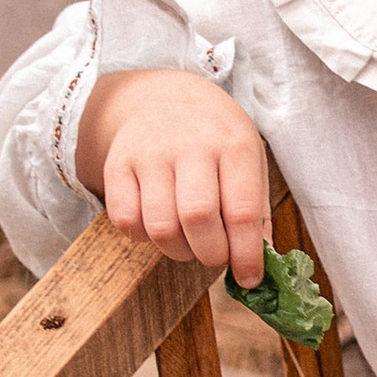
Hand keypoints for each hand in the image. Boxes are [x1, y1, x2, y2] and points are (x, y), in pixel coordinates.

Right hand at [77, 69, 269, 275]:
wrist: (166, 97)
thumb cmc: (217, 140)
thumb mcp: (250, 162)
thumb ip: (257, 214)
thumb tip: (259, 268)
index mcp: (234, 145)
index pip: (242, 211)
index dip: (246, 254)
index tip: (249, 278)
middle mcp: (192, 145)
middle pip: (198, 218)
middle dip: (210, 254)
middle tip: (215, 256)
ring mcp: (151, 152)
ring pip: (160, 225)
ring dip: (178, 250)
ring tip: (188, 243)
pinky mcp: (118, 163)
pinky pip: (125, 219)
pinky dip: (142, 236)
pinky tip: (157, 224)